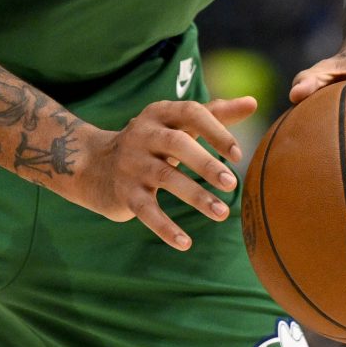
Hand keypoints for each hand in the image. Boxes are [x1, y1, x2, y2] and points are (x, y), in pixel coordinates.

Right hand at [63, 97, 255, 251]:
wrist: (93, 164)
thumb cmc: (150, 141)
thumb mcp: (176, 123)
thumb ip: (214, 113)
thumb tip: (253, 102)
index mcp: (160, 113)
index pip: (191, 112)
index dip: (216, 131)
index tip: (238, 154)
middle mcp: (143, 134)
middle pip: (177, 143)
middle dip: (206, 164)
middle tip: (232, 184)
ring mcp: (132, 164)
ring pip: (166, 177)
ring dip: (196, 196)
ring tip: (222, 213)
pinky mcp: (124, 193)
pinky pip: (147, 211)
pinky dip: (166, 228)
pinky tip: (186, 243)